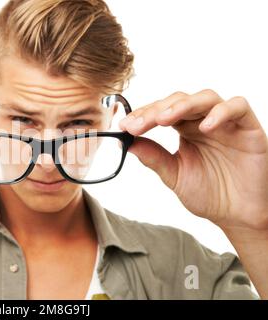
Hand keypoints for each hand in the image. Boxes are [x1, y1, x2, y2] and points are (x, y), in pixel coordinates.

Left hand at [119, 89, 267, 230]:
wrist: (239, 215)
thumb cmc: (209, 194)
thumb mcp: (175, 176)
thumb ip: (154, 158)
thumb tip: (128, 143)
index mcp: (184, 130)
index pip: (162, 112)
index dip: (143, 115)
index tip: (124, 126)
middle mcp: (203, 121)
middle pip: (179, 100)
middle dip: (156, 110)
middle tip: (138, 124)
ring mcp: (226, 122)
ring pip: (205, 97)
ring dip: (183, 105)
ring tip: (164, 119)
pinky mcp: (248, 127)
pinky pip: (238, 107)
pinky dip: (221, 112)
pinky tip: (205, 127)